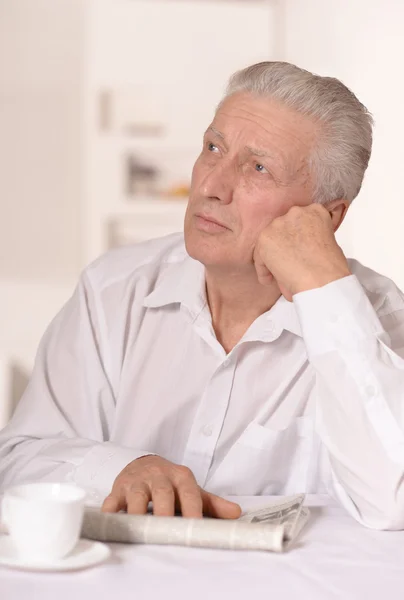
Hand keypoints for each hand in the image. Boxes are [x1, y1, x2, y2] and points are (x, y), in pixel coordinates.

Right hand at [101, 455, 240, 518]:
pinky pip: (112, 501)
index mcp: (180, 476)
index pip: (190, 493)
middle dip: (164, 510)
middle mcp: (159, 476)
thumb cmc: (170, 483)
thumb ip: (212, 503)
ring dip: (137, 512)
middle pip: (163, 492)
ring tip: (140, 529)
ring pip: (136, 496)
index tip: (196, 526)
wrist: (143, 464)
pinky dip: (111, 512)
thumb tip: (236, 513)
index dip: (193, 509)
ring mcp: (137, 482)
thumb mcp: (191, 489)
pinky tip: (114, 522)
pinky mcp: (118, 489)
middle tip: (166, 528)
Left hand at [253, 204, 350, 300]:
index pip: (300, 221)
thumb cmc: (330, 268)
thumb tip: (297, 248)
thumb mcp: (328, 243)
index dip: (297, 236)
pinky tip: (270, 280)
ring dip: (272, 256)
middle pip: (282, 229)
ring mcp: (279, 224)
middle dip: (283, 244)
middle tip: (287, 261)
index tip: (298, 248)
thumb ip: (312, 237)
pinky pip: (260, 256)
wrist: (322, 279)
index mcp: (315, 211)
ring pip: (269, 241)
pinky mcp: (265, 239)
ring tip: (279, 273)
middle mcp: (296, 212)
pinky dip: (263, 270)